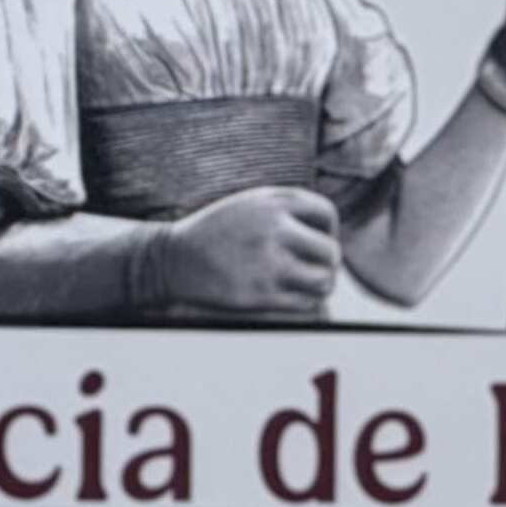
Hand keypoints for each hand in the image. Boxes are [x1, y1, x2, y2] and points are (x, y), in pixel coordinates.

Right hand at [147, 185, 339, 314]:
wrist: (172, 259)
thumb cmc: (218, 231)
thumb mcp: (252, 203)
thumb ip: (289, 208)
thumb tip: (333, 231)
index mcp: (273, 203)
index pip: (327, 214)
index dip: (328, 230)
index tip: (314, 240)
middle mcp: (274, 230)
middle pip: (331, 251)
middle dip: (327, 262)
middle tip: (314, 268)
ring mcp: (268, 264)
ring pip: (325, 280)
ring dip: (321, 285)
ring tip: (309, 284)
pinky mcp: (260, 295)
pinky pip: (306, 303)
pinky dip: (305, 302)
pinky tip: (291, 296)